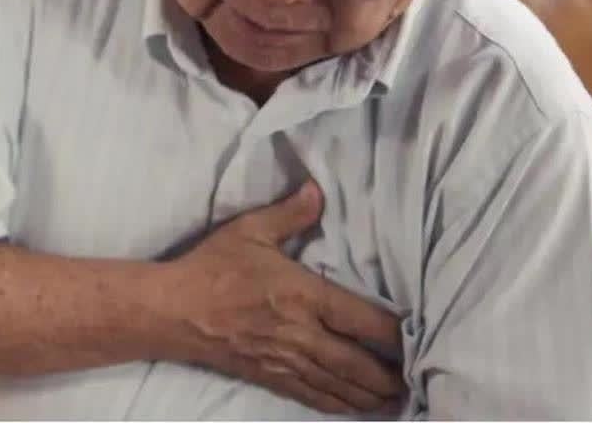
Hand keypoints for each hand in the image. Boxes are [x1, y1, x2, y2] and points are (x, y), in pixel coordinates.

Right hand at [164, 180, 404, 413]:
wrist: (173, 311)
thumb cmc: (213, 267)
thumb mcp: (250, 230)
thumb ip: (289, 213)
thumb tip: (318, 190)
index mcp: (303, 296)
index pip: (362, 322)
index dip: (395, 335)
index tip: (417, 337)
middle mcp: (301, 335)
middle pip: (359, 365)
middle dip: (391, 376)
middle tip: (418, 378)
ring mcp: (286, 361)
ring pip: (340, 387)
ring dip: (372, 396)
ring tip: (398, 399)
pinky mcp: (270, 378)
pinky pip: (314, 398)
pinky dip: (340, 406)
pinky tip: (355, 409)